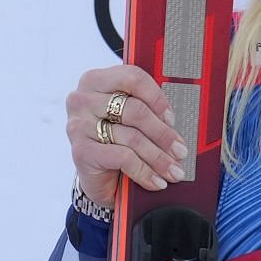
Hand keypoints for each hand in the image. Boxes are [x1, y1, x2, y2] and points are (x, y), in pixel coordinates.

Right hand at [66, 64, 189, 204]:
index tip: (172, 119)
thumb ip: (148, 108)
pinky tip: (156, 181)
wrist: (95, 174)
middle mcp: (83, 99)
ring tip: (174, 170)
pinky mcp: (81, 151)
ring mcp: (79, 125)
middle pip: (135, 111)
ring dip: (158, 158)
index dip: (157, 98)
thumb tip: (177, 120)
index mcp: (97, 80)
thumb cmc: (116, 138)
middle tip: (181, 151)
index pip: (133, 78)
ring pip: (132, 137)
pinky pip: (123, 158)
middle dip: (163, 134)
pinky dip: (144, 172)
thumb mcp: (131, 119)